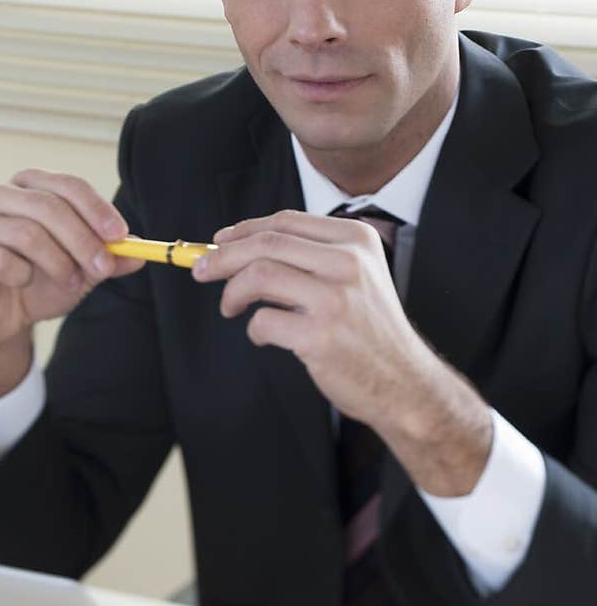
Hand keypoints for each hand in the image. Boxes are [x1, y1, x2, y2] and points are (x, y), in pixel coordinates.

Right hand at [0, 170, 143, 400]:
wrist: (2, 319)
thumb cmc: (39, 283)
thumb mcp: (82, 270)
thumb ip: (110, 258)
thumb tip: (140, 251)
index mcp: (29, 189)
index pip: (66, 184)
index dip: (95, 208)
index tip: (120, 235)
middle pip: (47, 205)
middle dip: (82, 239)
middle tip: (103, 268)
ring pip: (25, 232)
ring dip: (57, 262)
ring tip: (70, 283)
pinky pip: (0, 260)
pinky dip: (23, 276)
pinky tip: (24, 284)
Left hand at [192, 209, 492, 493]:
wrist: (404, 383)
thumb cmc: (370, 332)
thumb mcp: (355, 279)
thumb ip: (309, 260)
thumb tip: (238, 249)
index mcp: (356, 240)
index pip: (286, 222)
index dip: (244, 229)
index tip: (219, 241)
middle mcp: (348, 263)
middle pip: (266, 243)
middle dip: (223, 256)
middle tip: (200, 270)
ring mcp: (336, 299)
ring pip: (258, 275)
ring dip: (231, 291)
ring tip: (229, 307)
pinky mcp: (320, 336)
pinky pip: (263, 321)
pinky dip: (253, 329)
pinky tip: (263, 336)